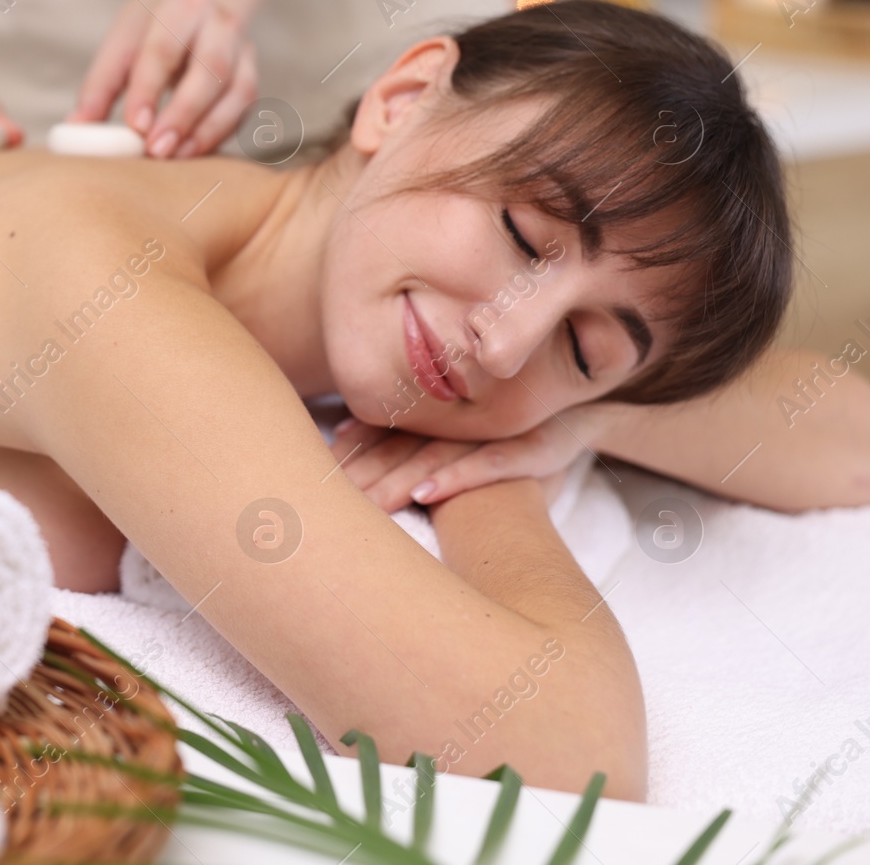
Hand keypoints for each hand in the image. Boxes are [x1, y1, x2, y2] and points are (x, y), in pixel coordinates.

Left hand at [68, 0, 257, 158]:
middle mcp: (214, 21)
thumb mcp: (123, 41)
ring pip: (235, 89)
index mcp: (176, 6)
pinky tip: (194, 149)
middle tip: (156, 150)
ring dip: (206, 128)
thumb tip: (76, 130)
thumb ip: (100, 85)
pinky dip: (220, 131)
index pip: (162, 49)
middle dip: (182, 113)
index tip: (135, 126)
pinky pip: (244, 105)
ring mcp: (240, 43)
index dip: (148, 89)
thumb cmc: (152, 27)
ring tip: (175, 156)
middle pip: (208, 67)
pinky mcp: (251, 68)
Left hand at [328, 407, 606, 512]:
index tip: (321, 468)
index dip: (355, 448)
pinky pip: (497, 462)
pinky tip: (425, 494)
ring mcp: (505, 426)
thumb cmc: (505, 429)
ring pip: (442, 453)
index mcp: (443, 408)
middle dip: (367, 472)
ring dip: (401, 478)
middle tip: (328, 498)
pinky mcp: (540, 446)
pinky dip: (459, 476)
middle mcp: (470, 413)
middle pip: (407, 443)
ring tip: (367, 501)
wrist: (587, 413)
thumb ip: (401, 432)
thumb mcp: (452, 430)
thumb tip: (339, 434)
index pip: (389, 428)